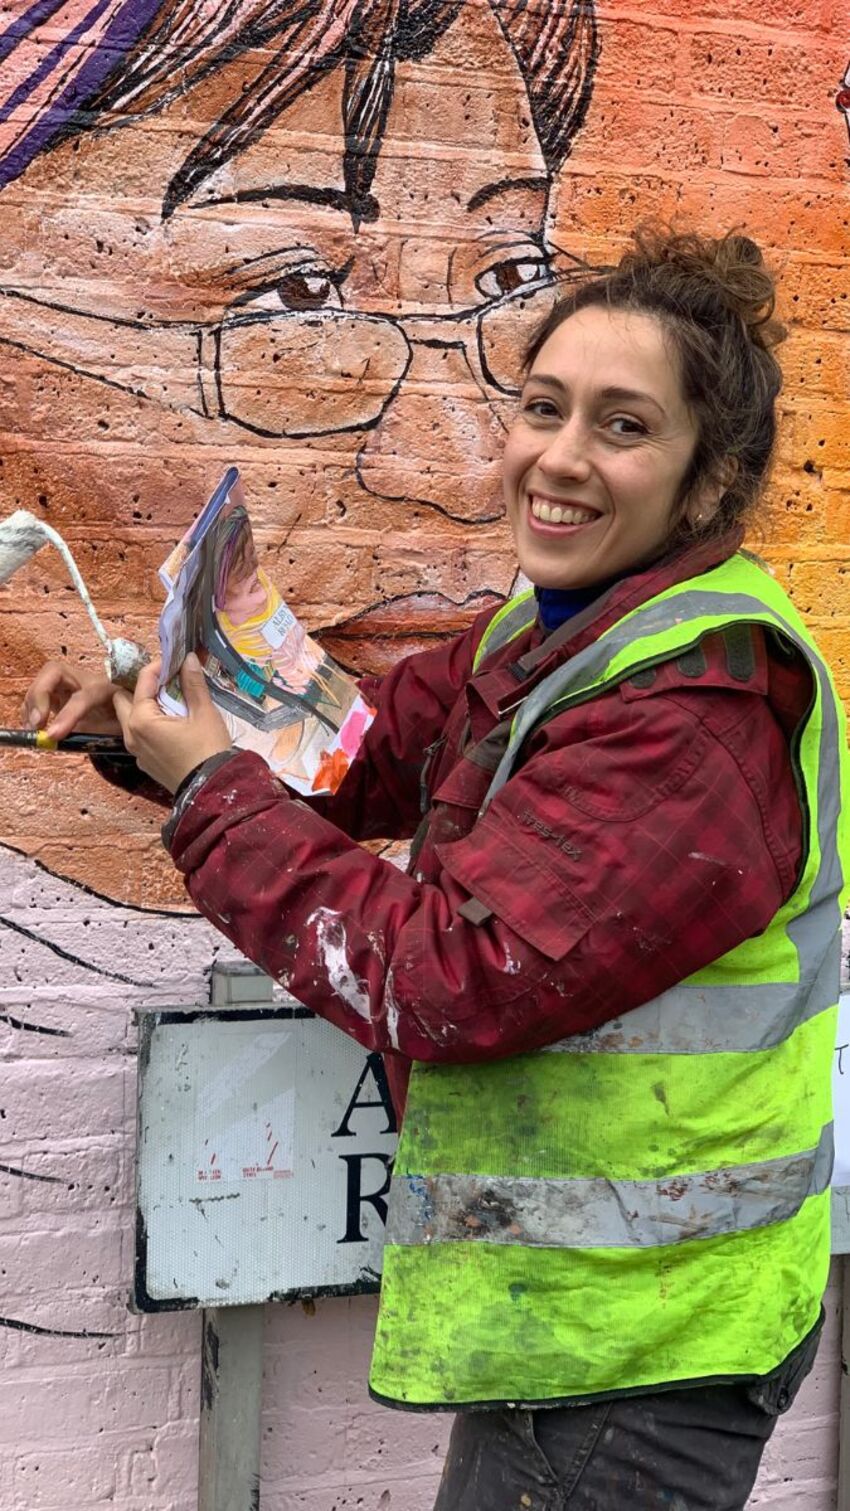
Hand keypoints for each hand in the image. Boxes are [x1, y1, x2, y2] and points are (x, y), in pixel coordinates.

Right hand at [22, 660, 121, 738]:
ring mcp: (68, 683)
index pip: (83, 696)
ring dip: (31, 705)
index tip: (52, 736)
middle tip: (36, 724)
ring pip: (42, 682)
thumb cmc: (125, 718)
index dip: (67, 715)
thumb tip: (78, 739)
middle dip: (40, 696)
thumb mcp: (121, 728)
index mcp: (106, 687)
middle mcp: (84, 680)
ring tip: (32, 730)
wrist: (127, 711)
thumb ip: (102, 733)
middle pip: (54, 672)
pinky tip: (31, 728)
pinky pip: (37, 695)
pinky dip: (29, 710)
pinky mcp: (56, 693)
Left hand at [113, 653, 231, 793]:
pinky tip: (171, 723)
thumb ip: (192, 684)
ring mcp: (136, 752)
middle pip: (124, 700)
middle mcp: (130, 735)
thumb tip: (188, 659)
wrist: (213, 790)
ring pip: (130, 719)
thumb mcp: (204, 713)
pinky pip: (139, 736)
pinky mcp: (145, 763)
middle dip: (142, 687)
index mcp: (141, 720)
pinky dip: (149, 725)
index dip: (158, 666)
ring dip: (144, 706)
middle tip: (167, 682)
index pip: (143, 681)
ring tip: (171, 701)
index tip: (175, 660)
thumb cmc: (208, 750)